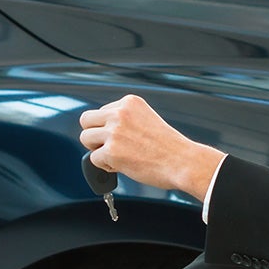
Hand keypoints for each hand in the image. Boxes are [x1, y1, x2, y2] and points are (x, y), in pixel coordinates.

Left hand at [78, 94, 223, 199]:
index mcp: (129, 102)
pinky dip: (105, 166)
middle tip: (106, 146)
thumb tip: (102, 130)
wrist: (184, 162)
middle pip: (85, 120)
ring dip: (97, 150)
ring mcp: (114, 132)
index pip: (101, 111)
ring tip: (115, 156)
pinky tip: (121, 165)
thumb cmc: (169, 146)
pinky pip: (94, 159)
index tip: (121, 138)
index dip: (107, 127)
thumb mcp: (146, 119)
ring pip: (85, 139)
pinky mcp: (111, 151)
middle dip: (93, 135)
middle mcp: (119, 113)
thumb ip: (124, 119)